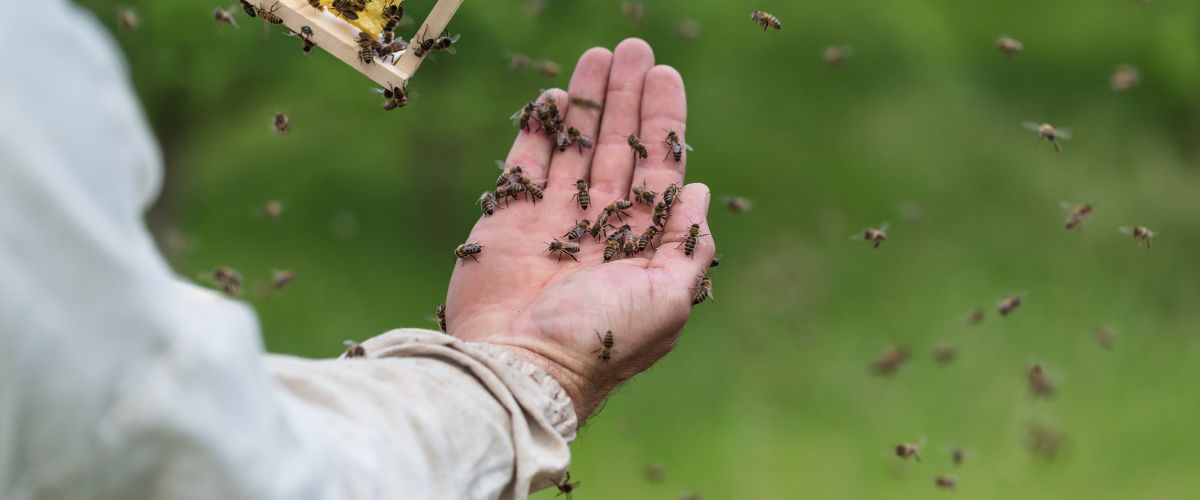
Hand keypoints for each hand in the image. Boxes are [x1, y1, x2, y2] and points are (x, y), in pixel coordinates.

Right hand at [445, 39, 715, 421]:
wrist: (523, 368)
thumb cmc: (603, 341)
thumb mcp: (670, 298)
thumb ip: (686, 244)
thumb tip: (700, 192)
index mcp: (639, 247)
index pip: (658, 171)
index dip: (663, 123)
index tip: (666, 76)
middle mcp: (598, 231)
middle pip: (618, 150)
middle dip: (628, 99)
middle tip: (634, 47)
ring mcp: (552, 225)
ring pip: (575, 149)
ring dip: (589, 103)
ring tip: (600, 55)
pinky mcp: (508, 223)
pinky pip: (526, 166)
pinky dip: (539, 132)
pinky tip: (556, 98)